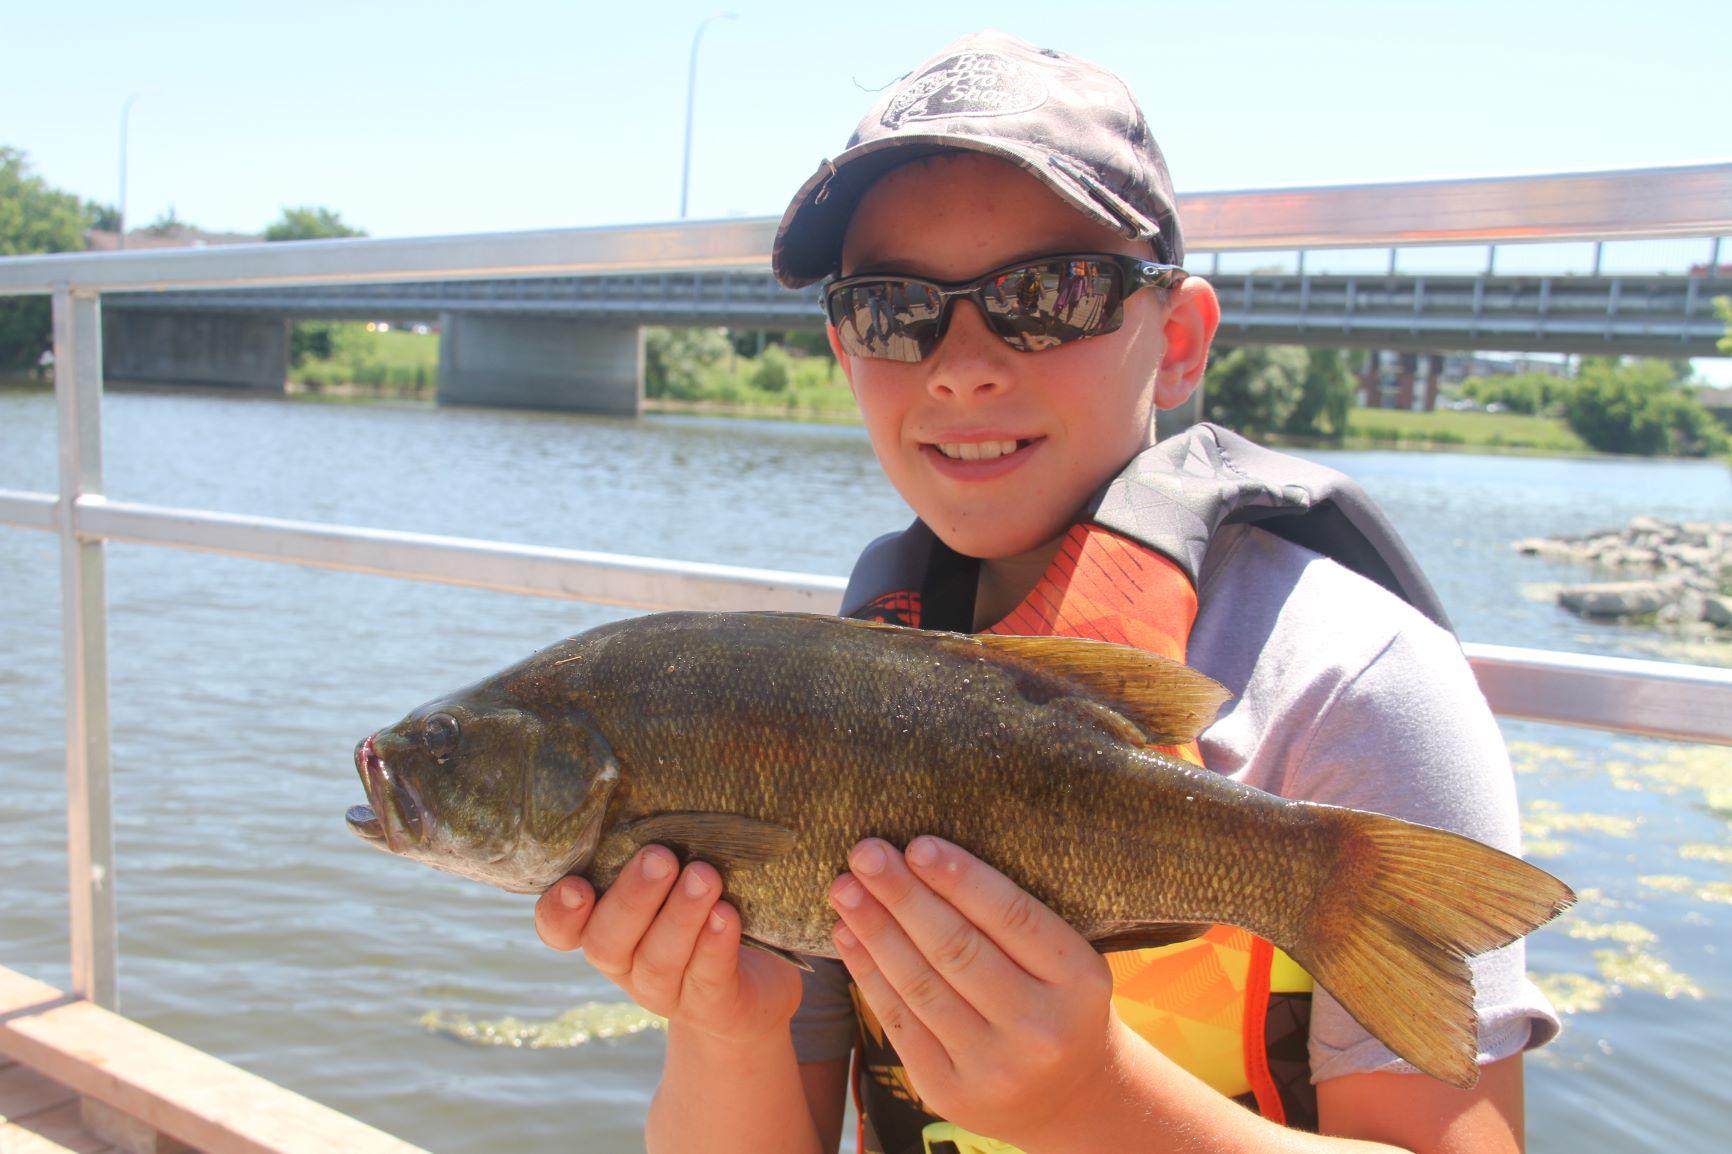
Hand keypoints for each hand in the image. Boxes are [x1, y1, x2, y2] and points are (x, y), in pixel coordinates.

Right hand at [535, 846, 803, 1044]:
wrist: (757, 985)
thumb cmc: (709, 904)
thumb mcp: (678, 872)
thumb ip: (661, 839)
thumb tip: (669, 768)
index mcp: (605, 925)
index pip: (561, 927)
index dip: (559, 912)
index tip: (575, 885)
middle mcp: (627, 961)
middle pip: (608, 940)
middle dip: (632, 898)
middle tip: (659, 856)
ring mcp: (667, 990)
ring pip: (660, 959)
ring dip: (680, 915)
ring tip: (704, 876)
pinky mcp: (714, 1006)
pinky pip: (708, 978)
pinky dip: (715, 945)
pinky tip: (726, 915)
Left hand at [828, 837, 1125, 1147]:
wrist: (1070, 1098)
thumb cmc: (1058, 1003)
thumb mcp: (1065, 961)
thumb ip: (1015, 920)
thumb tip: (926, 858)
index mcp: (1079, 980)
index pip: (1013, 917)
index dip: (961, 878)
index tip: (917, 844)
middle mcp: (1039, 1028)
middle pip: (957, 949)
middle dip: (903, 896)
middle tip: (865, 853)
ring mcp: (993, 1066)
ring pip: (920, 984)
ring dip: (875, 930)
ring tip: (844, 888)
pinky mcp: (949, 1091)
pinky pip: (899, 1021)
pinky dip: (869, 973)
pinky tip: (848, 935)